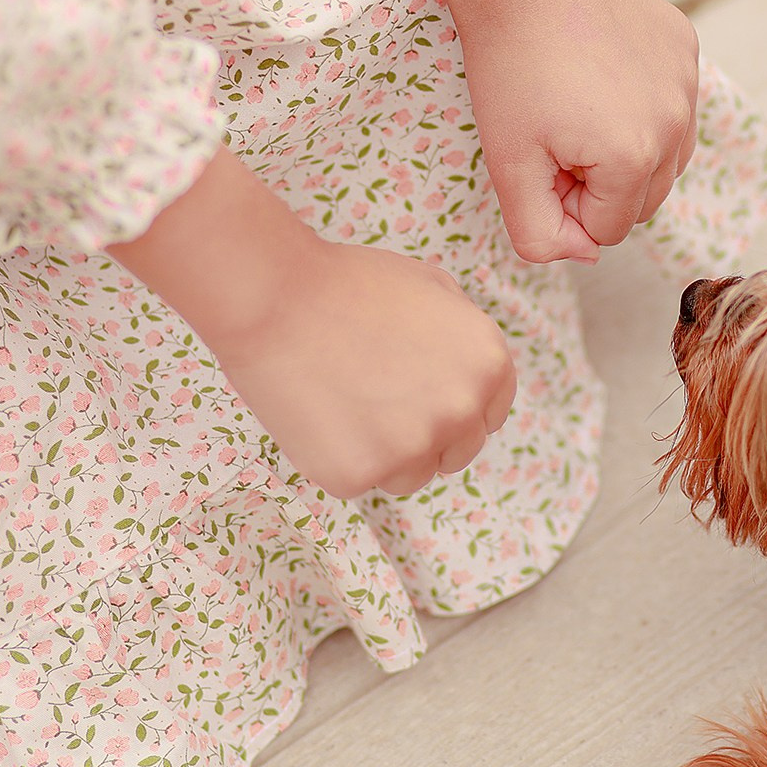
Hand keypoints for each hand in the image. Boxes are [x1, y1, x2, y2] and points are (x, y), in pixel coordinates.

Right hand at [213, 240, 516, 498]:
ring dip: (385, 452)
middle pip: (456, 452)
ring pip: (410, 475)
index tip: (424, 397)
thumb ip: (465, 333)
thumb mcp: (432, 286)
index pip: (491, 416)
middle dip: (424, 433)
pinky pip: (360, 482)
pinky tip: (320, 414)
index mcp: (488, 365)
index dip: (456, 408)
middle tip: (377, 398)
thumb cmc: (348, 285)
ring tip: (346, 402)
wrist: (276, 297)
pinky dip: (340, 457)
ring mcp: (412, 448)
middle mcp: (462, 411)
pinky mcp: (360, 473)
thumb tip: (471, 371)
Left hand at [460, 0, 698, 263]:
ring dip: (626, 148)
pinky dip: (642, 103)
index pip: (609, 229)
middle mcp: (676, 124)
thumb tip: (586, 255)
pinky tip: (600, 72)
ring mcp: (687, 82)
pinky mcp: (686, 47)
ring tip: (578, 106)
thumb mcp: (508, 166)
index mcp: (635, 159)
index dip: (567, 204)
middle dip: (599, 183)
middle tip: (555, 135)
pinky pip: (673, 104)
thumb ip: (540, 234)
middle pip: (643, 198)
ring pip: (665, 156)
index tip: (539, 160)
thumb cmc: (508, 69)